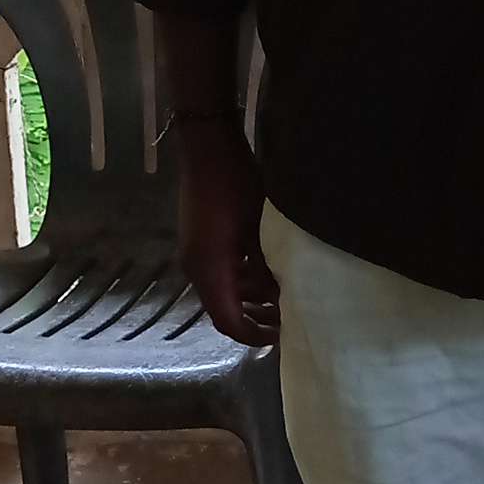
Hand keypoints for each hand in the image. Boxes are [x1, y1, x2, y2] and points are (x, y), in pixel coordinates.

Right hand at [176, 116, 280, 345]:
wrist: (207, 144)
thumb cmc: (236, 184)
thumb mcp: (260, 229)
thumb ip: (267, 267)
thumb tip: (280, 297)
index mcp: (208, 269)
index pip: (228, 320)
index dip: (253, 335)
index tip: (280, 339)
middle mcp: (197, 267)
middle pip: (223, 309)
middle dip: (254, 319)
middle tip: (287, 320)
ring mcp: (196, 252)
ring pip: (223, 290)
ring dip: (249, 298)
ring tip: (282, 298)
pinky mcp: (200, 239)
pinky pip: (221, 271)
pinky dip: (242, 279)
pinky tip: (266, 273)